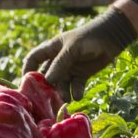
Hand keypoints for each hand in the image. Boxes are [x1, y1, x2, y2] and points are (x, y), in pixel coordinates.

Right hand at [23, 7, 137, 101]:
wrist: (112, 37)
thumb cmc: (89, 37)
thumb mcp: (72, 49)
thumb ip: (60, 65)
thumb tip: (47, 81)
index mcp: (52, 49)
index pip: (34, 59)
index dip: (28, 70)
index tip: (26, 83)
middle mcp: (59, 60)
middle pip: (47, 75)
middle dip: (46, 87)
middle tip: (46, 99)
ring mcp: (70, 68)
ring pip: (61, 83)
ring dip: (62, 92)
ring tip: (66, 99)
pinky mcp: (82, 75)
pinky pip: (75, 86)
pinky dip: (76, 92)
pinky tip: (78, 96)